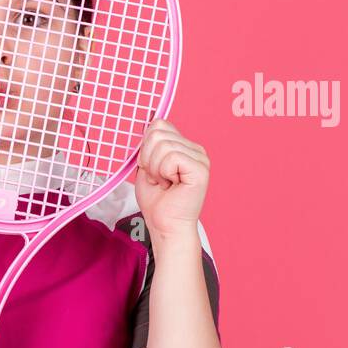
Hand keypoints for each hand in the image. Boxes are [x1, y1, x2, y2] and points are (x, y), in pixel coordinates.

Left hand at [134, 119, 209, 238]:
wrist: (165, 225)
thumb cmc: (157, 201)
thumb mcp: (146, 166)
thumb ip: (149, 145)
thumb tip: (149, 122)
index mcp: (184, 146)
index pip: (158, 124)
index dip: (146, 148)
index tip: (152, 169)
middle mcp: (195, 149)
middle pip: (157, 133)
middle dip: (148, 159)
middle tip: (159, 178)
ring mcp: (200, 158)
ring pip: (162, 145)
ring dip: (155, 169)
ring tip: (165, 183)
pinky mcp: (200, 169)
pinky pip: (171, 157)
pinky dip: (164, 173)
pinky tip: (172, 185)